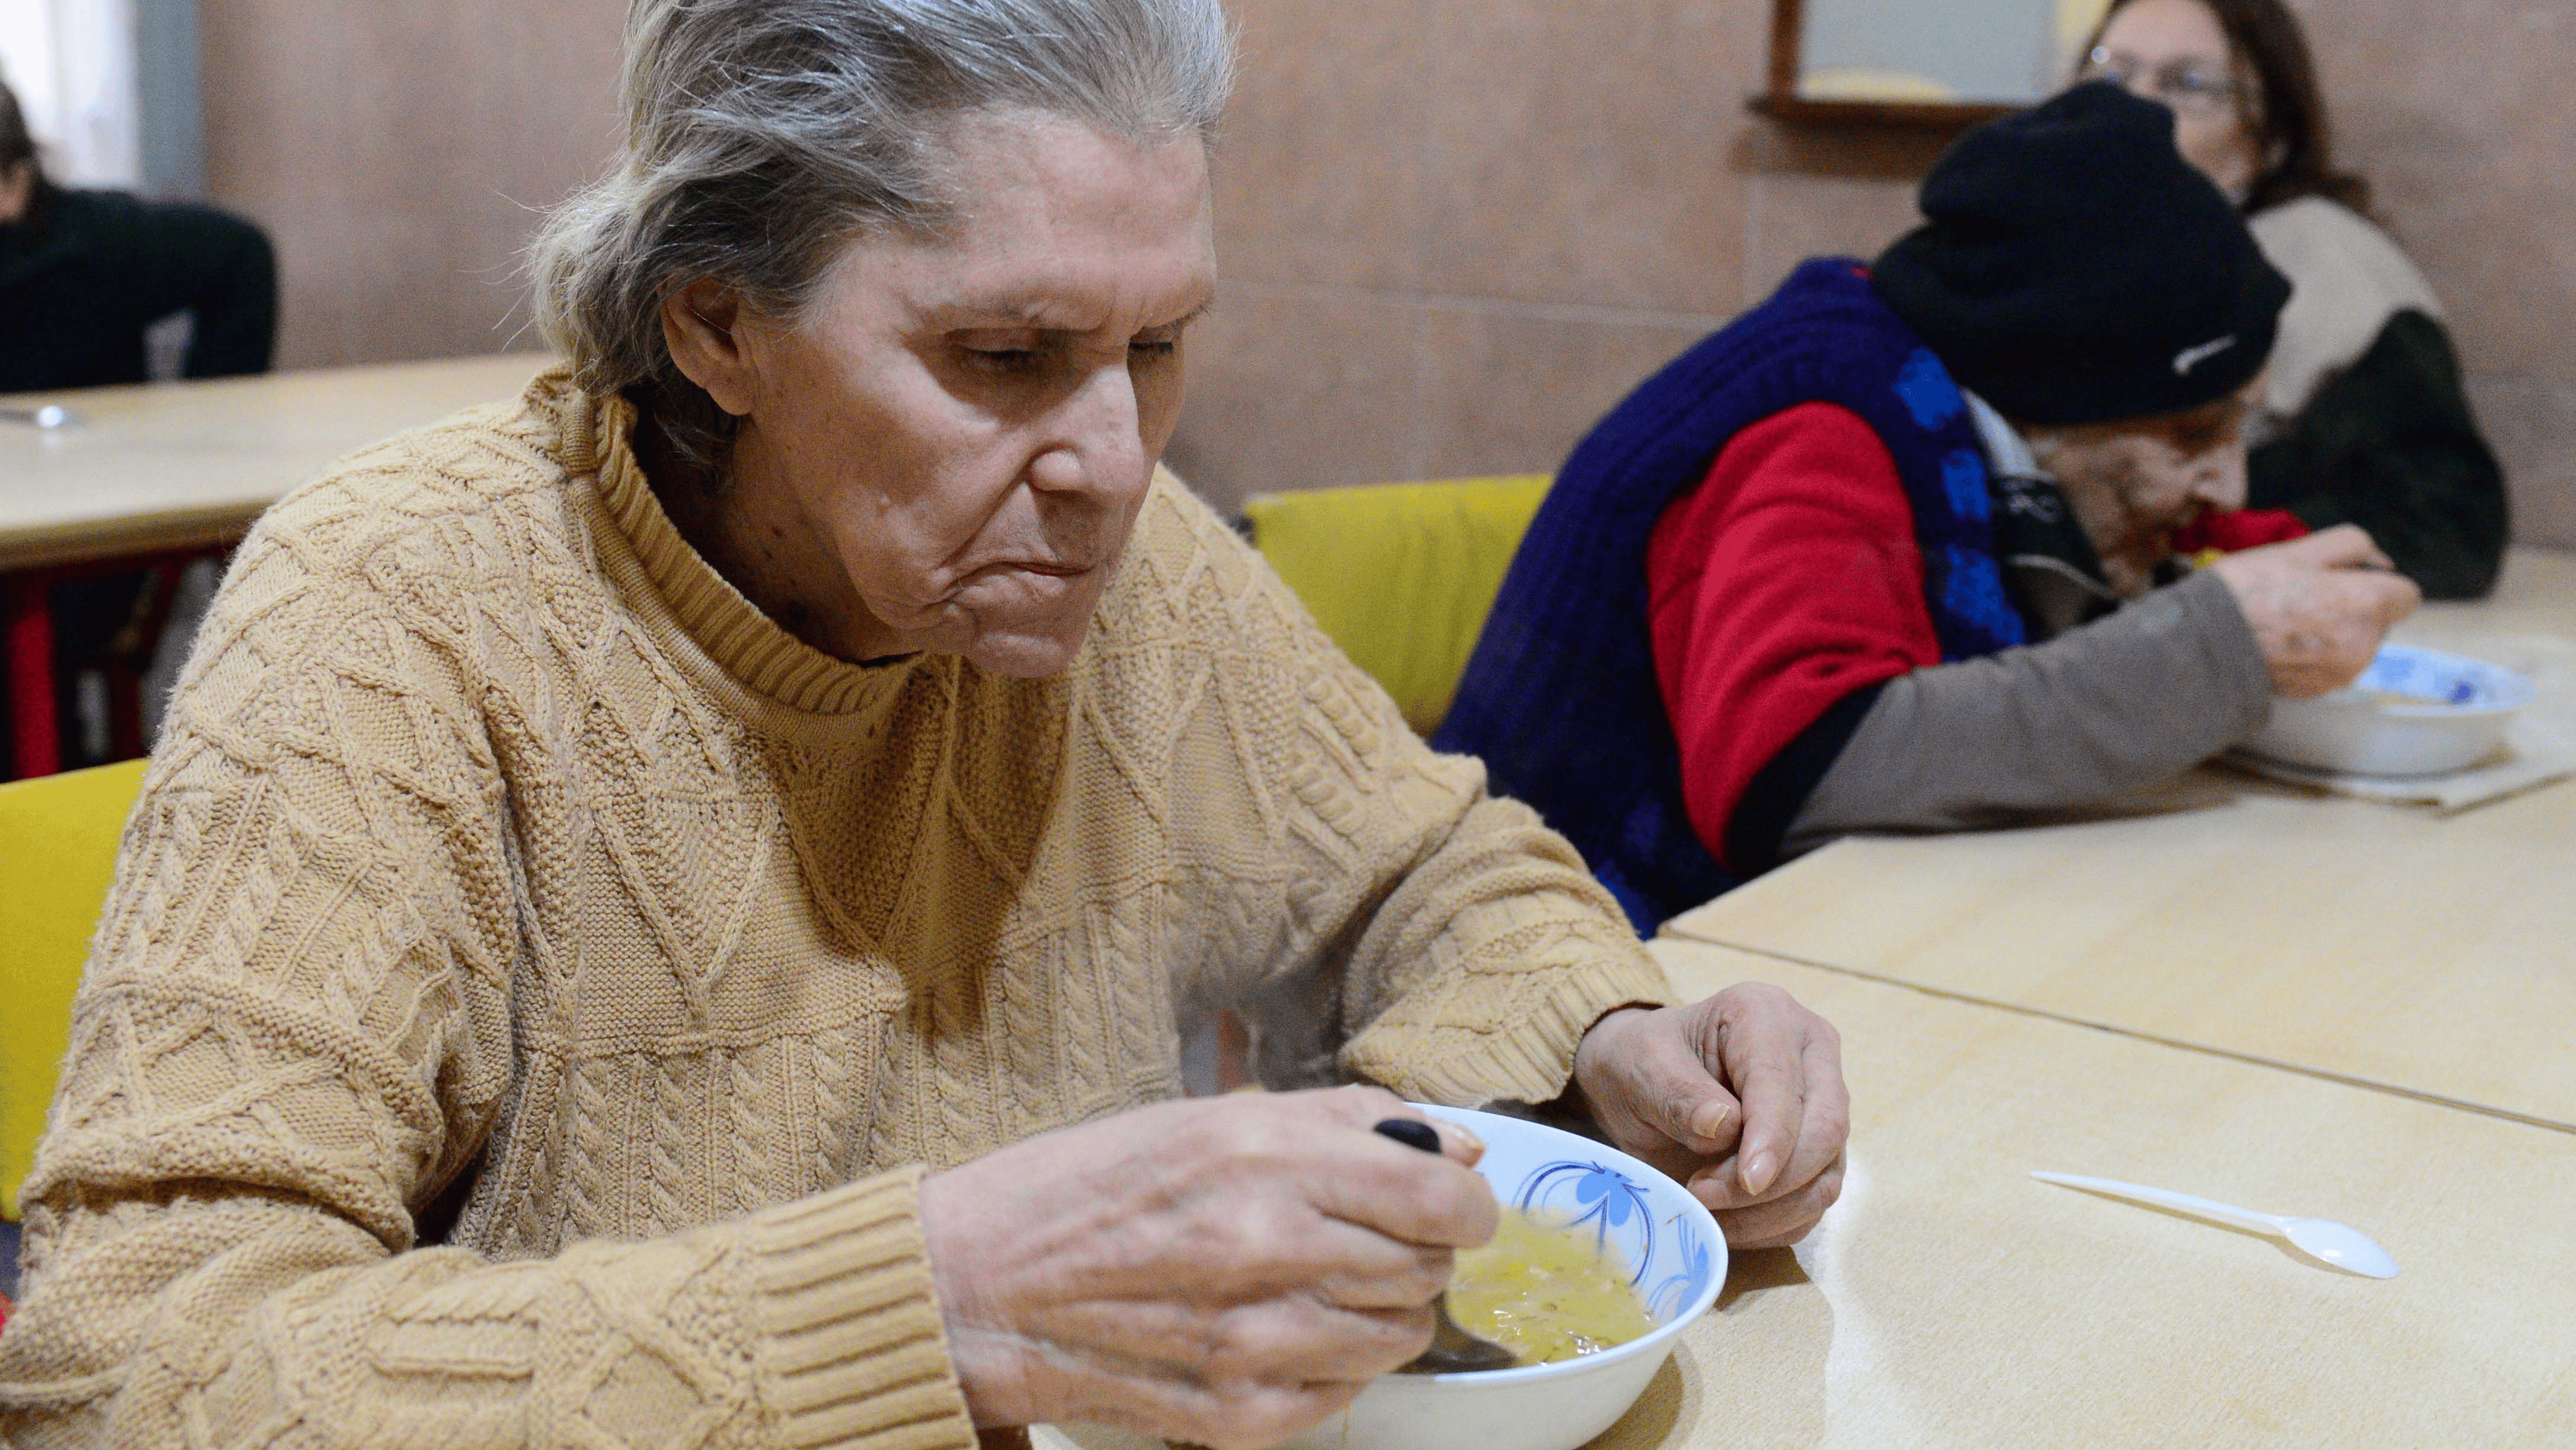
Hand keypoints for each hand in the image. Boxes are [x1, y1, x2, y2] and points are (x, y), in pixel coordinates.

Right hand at [918, 1087, 1497, 1447]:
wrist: (980, 1286)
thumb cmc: (1091, 1189)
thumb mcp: (1210, 1118)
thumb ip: (1344, 1124)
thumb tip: (1453, 1149)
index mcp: (1263, 1159)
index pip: (1438, 1196)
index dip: (1463, 1203)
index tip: (1449, 1203)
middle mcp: (1269, 1249)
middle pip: (1428, 1267)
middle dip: (1417, 1249)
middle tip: (1366, 1237)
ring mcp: (1256, 1342)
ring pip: (1401, 1334)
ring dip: (1381, 1308)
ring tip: (1319, 1284)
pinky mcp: (1240, 1414)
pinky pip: (1347, 1391)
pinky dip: (1334, 1363)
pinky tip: (1278, 1331)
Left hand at [1569, 985, 1848, 1248]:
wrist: (1643, 1084)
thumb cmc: (1642, 1063)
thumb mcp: (1639, 1066)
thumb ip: (1678, 1093)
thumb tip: (1726, 1127)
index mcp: (1766, 1015)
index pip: (1784, 1084)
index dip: (1772, 1137)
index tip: (1748, 1181)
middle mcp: (1810, 1055)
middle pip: (1825, 1130)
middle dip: (1772, 1180)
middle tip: (1704, 1195)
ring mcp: (1822, 1107)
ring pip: (1825, 1175)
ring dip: (1769, 1211)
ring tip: (1704, 1208)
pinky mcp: (1818, 1156)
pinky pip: (1812, 1206)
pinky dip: (1771, 1226)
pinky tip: (1724, 1222)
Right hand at [2207, 525, 2420, 697]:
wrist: (2202, 645)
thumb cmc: (2247, 592)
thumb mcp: (2299, 549)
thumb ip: (2352, 545)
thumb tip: (2379, 562)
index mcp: (2366, 604)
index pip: (2407, 594)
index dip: (2378, 582)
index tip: (2345, 578)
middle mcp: (2364, 645)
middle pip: (2379, 621)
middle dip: (2354, 607)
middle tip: (2305, 595)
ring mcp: (2341, 673)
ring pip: (2355, 644)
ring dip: (2334, 631)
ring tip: (2287, 619)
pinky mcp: (2318, 690)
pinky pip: (2330, 666)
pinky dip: (2314, 654)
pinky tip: (2280, 642)